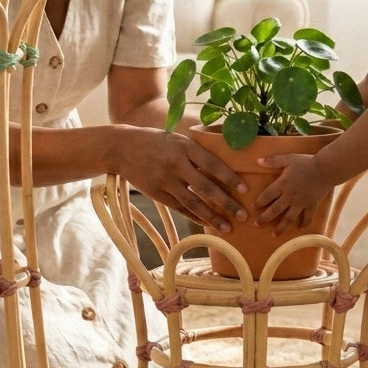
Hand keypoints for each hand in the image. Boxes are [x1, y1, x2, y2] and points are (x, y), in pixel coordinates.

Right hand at [118, 128, 247, 231]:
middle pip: (206, 188)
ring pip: (193, 203)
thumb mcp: (178, 139)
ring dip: (212, 217)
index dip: (230, 178)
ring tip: (227, 228)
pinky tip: (206, 224)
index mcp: (185, 147)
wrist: (122, 147)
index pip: (213, 164)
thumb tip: (225, 164)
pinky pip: (179, 208)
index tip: (245, 190)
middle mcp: (176, 164)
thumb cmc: (157, 142)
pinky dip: (194, 217)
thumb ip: (198, 151)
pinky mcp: (156, 193)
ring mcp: (165, 180)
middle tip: (243, 214)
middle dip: (227, 203)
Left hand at [253, 153, 333, 234]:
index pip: (267, 195)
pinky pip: (307, 217)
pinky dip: (304, 223)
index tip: (254, 208)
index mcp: (282, 184)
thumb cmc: (306, 162)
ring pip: (289, 218)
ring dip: (281, 227)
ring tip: (274, 235)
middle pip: (274, 210)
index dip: (259, 202)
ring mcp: (301, 203)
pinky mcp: (312, 205)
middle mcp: (290, 196)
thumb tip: (257, 161)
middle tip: (256, 225)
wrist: (325, 169)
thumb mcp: (288, 158)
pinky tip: (300, 229)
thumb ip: (273, 160)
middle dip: (264, 218)